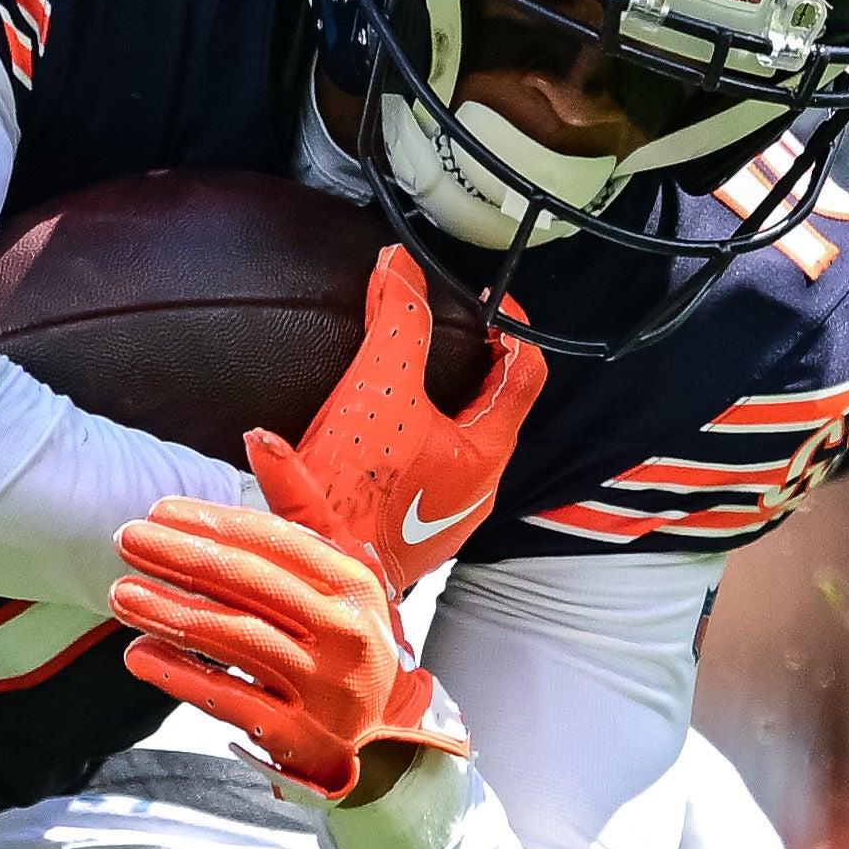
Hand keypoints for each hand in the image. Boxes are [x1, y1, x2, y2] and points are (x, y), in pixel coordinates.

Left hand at [109, 498, 468, 805]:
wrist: (380, 733)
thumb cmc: (344, 633)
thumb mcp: (339, 567)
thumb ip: (297, 503)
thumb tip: (256, 437)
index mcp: (354, 584)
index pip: (275, 542)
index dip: (213, 523)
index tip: (158, 511)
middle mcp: (346, 635)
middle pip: (250, 585)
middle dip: (180, 558)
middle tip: (126, 540)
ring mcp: (323, 690)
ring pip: (235, 640)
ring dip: (169, 612)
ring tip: (120, 593)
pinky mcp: (296, 736)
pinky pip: (228, 700)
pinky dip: (179, 675)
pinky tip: (139, 653)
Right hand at [253, 248, 546, 587]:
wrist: (323, 583)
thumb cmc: (358, 497)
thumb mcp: (378, 390)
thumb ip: (396, 323)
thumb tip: (399, 265)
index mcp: (487, 453)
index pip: (525, 372)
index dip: (510, 327)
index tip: (483, 304)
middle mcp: (476, 490)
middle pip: (487, 410)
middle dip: (463, 369)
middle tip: (432, 336)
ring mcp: (443, 519)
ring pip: (451, 447)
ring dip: (426, 411)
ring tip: (390, 383)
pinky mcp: (405, 537)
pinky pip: (415, 478)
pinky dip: (396, 450)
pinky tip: (357, 442)